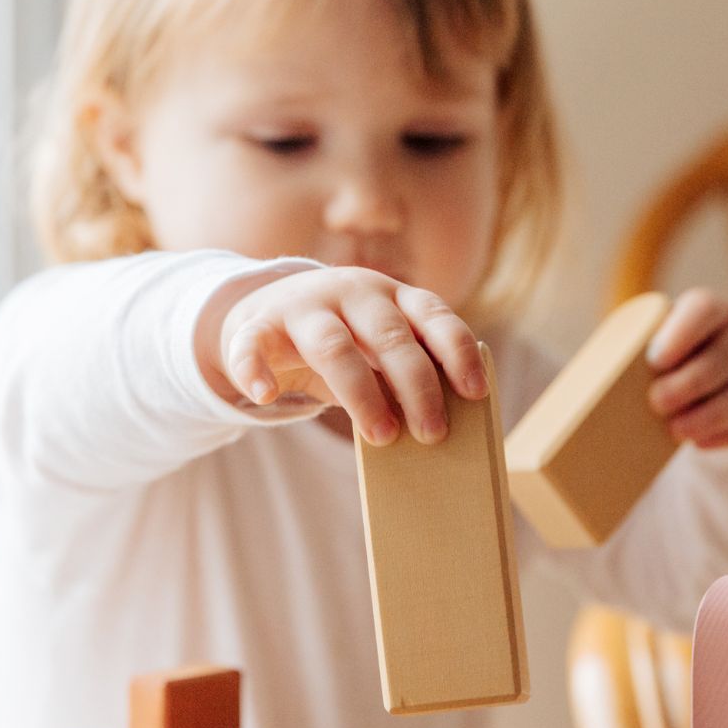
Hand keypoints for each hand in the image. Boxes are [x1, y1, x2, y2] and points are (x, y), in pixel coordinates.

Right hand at [206, 267, 485, 445]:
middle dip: (416, 386)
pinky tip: (265, 395)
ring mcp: (303, 305)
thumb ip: (405, 373)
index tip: (475, 392)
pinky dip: (255, 369)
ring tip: (381, 436)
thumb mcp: (379, 348)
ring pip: (333, 345)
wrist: (267, 314)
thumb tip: (439, 424)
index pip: (434, 315)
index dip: (457, 352)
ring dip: (360, 393)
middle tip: (432, 433)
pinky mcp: (257, 323)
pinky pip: (252, 344)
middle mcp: (352, 292)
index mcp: (393, 295)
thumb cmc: (345, 341)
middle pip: (390, 336)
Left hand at [645, 288, 727, 448]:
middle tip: (657, 402)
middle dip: (692, 382)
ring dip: (711, 414)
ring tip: (677, 431)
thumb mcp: (671, 339)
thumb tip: (589, 381)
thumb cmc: (687, 354)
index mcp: (718, 311)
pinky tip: (702, 443)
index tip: (655, 359)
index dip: (682, 333)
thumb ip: (641, 349)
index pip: (706, 311)